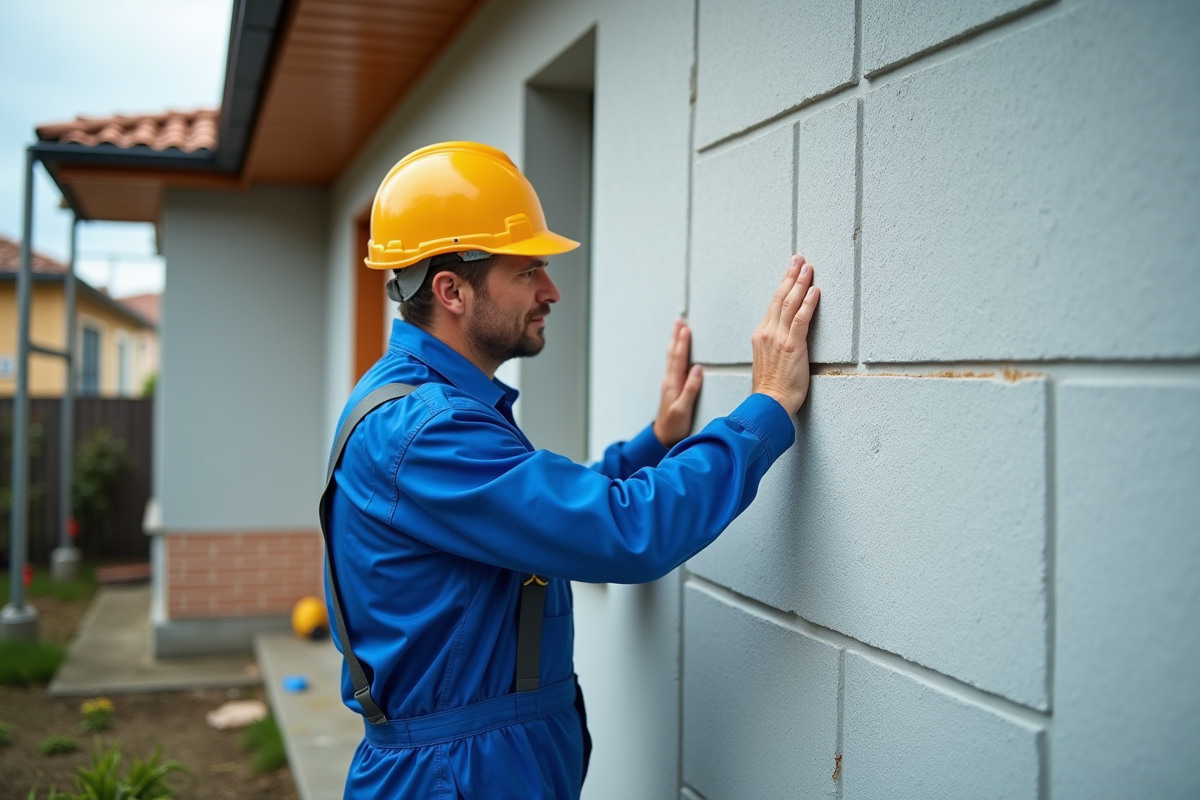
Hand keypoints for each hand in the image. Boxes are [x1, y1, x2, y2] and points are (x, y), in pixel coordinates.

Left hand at [653, 320, 703, 446]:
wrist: (663, 437)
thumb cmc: (674, 426)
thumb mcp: (683, 409)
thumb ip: (690, 389)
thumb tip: (697, 369)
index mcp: (673, 384)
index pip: (679, 359)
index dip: (682, 343)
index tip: (686, 328)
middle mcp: (670, 381)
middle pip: (673, 354)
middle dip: (676, 337)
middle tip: (679, 321)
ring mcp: (670, 384)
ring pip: (672, 358)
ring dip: (675, 343)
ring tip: (677, 330)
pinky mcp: (672, 388)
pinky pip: (673, 365)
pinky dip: (675, 354)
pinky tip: (677, 352)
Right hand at [751, 255, 819, 414]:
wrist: (769, 404)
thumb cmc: (770, 390)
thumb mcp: (767, 362)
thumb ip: (774, 346)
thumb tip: (784, 338)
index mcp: (761, 336)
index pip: (773, 305)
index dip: (783, 286)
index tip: (790, 272)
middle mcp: (767, 333)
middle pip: (780, 298)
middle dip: (790, 276)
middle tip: (798, 259)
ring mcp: (778, 338)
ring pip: (789, 304)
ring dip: (800, 283)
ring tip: (808, 268)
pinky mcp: (792, 346)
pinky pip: (800, 319)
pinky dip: (808, 303)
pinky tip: (814, 290)